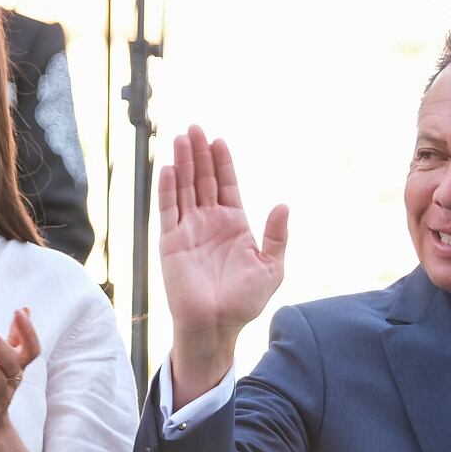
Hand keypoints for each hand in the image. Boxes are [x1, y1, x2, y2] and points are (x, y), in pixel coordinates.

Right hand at [159, 126, 288, 397]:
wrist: (217, 324)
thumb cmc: (245, 301)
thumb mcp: (272, 266)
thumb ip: (276, 235)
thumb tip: (282, 205)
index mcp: (234, 224)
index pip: (227, 185)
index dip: (223, 162)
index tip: (219, 140)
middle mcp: (210, 222)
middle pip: (203, 180)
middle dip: (200, 153)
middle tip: (195, 127)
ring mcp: (189, 230)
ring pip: (184, 188)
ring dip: (183, 163)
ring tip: (181, 138)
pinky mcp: (171, 242)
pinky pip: (168, 210)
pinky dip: (168, 189)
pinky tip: (169, 168)